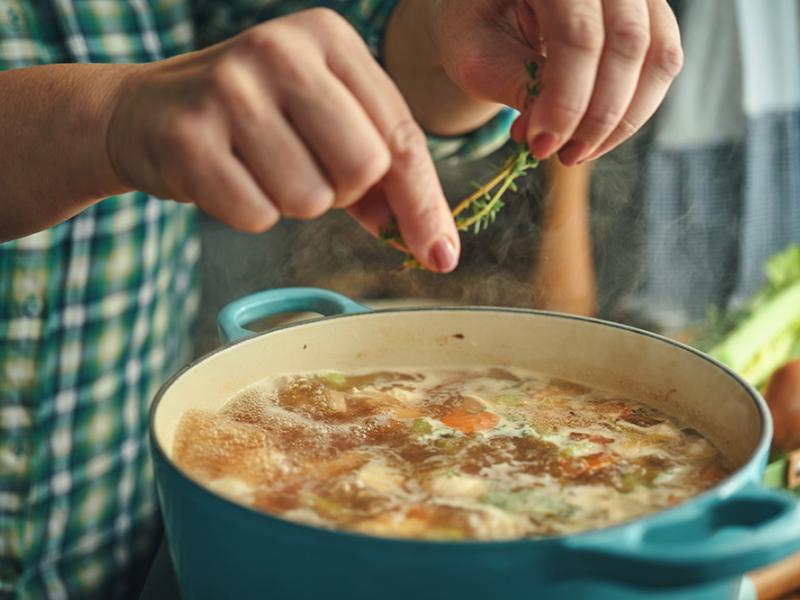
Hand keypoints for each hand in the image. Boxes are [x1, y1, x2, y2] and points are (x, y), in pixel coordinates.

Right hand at [107, 9, 459, 271]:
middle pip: (363, 168)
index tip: (440, 254)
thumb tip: (433, 244)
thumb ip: (382, 177)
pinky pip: (257, 215)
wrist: (145, 112)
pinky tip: (227, 176)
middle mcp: (281, 49)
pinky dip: (250, 212)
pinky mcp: (188, 135)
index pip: (401, 134)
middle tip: (305, 171)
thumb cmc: (254, 122)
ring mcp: (230, 88)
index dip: (423, 203)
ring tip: (259, 167)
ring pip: (311, 199)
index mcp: (328, 37)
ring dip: (292, 203)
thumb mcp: (323, 124)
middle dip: (342, 193)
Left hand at [429, 0, 682, 164]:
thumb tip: (552, 136)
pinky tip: (594, 134)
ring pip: (658, 56)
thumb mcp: (477, 55)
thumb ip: (515, 86)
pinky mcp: (653, 11)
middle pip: (626, 43)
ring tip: (577, 152)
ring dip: (622, 119)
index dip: (566, 100)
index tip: (541, 145)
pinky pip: (664, 63)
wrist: (497, 7)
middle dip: (597, 116)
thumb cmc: (480, 26)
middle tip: (563, 156)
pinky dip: (634, 109)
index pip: (577, 35)